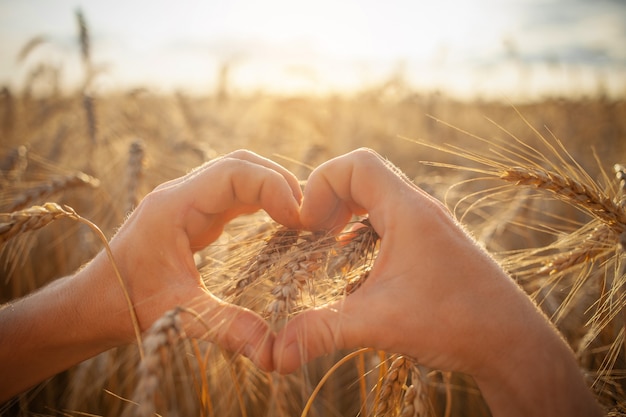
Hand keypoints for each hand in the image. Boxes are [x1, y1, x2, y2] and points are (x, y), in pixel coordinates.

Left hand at [87, 150, 302, 370]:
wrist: (94, 302)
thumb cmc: (127, 304)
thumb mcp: (179, 316)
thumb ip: (228, 329)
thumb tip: (275, 353)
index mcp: (175, 205)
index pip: (234, 172)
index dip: (274, 187)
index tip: (299, 219)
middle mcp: (182, 194)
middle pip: (241, 164)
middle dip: (279, 182)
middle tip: (307, 216)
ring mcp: (188, 200)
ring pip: (238, 173)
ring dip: (272, 188)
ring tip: (299, 217)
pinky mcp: (194, 212)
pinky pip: (234, 193)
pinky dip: (261, 199)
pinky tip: (279, 221)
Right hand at [272, 148, 601, 415]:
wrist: (514, 342)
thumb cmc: (456, 322)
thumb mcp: (378, 323)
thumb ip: (322, 331)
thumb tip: (275, 354)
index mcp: (407, 211)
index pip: (357, 163)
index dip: (321, 184)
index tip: (307, 225)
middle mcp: (420, 210)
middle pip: (364, 176)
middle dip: (329, 199)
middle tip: (312, 234)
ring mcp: (430, 227)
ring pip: (379, 198)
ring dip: (347, 214)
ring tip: (328, 247)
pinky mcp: (434, 246)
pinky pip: (391, 220)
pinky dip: (365, 232)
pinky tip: (357, 267)